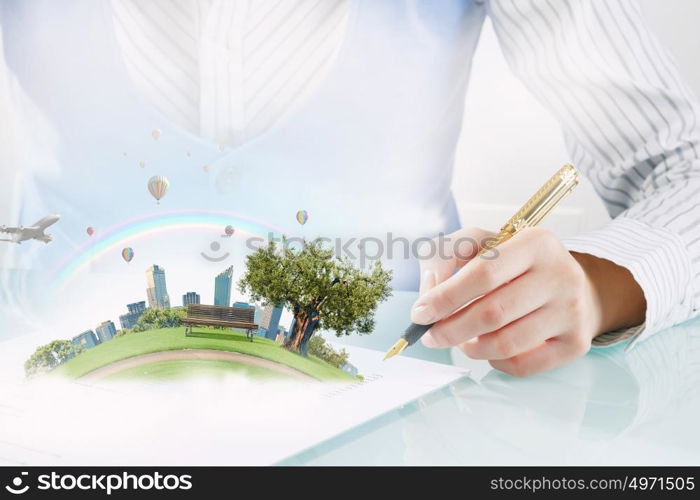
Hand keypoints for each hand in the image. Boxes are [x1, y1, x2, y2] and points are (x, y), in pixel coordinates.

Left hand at [413, 227, 645, 376]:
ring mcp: (572, 312)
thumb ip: (445, 257)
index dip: (445, 297)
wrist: (566, 284)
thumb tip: (429, 293)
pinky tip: (488, 348)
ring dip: (471, 348)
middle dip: (450, 329)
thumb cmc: (510, 264)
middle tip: (430, 336)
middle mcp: (561, 275)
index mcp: (536, 242)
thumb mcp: (476, 244)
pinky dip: (495, 362)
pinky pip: (523, 365)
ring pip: (506, 343)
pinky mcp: (576, 344)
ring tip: (460, 340)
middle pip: (493, 313)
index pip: (483, 274)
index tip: (420, 313)